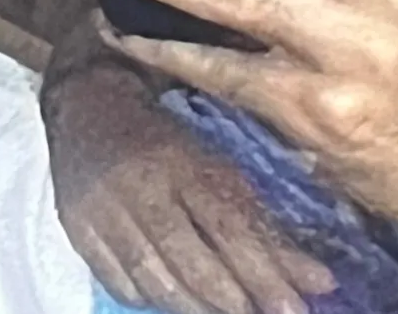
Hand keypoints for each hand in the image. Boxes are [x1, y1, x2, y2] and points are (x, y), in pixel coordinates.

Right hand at [44, 54, 334, 313]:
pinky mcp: (78, 229)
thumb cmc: (165, 138)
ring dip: (195, 306)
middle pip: (191, 258)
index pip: (229, 225)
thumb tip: (320, 280)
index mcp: (184, 161)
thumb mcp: (214, 165)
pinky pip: (120, 281)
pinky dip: (152, 300)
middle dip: (232, 298)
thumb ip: (262, 224)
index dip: (264, 270)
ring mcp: (105, 211)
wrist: (89, 104)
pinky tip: (176, 304)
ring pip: (155, 278)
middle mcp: (144, 186)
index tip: (297, 305)